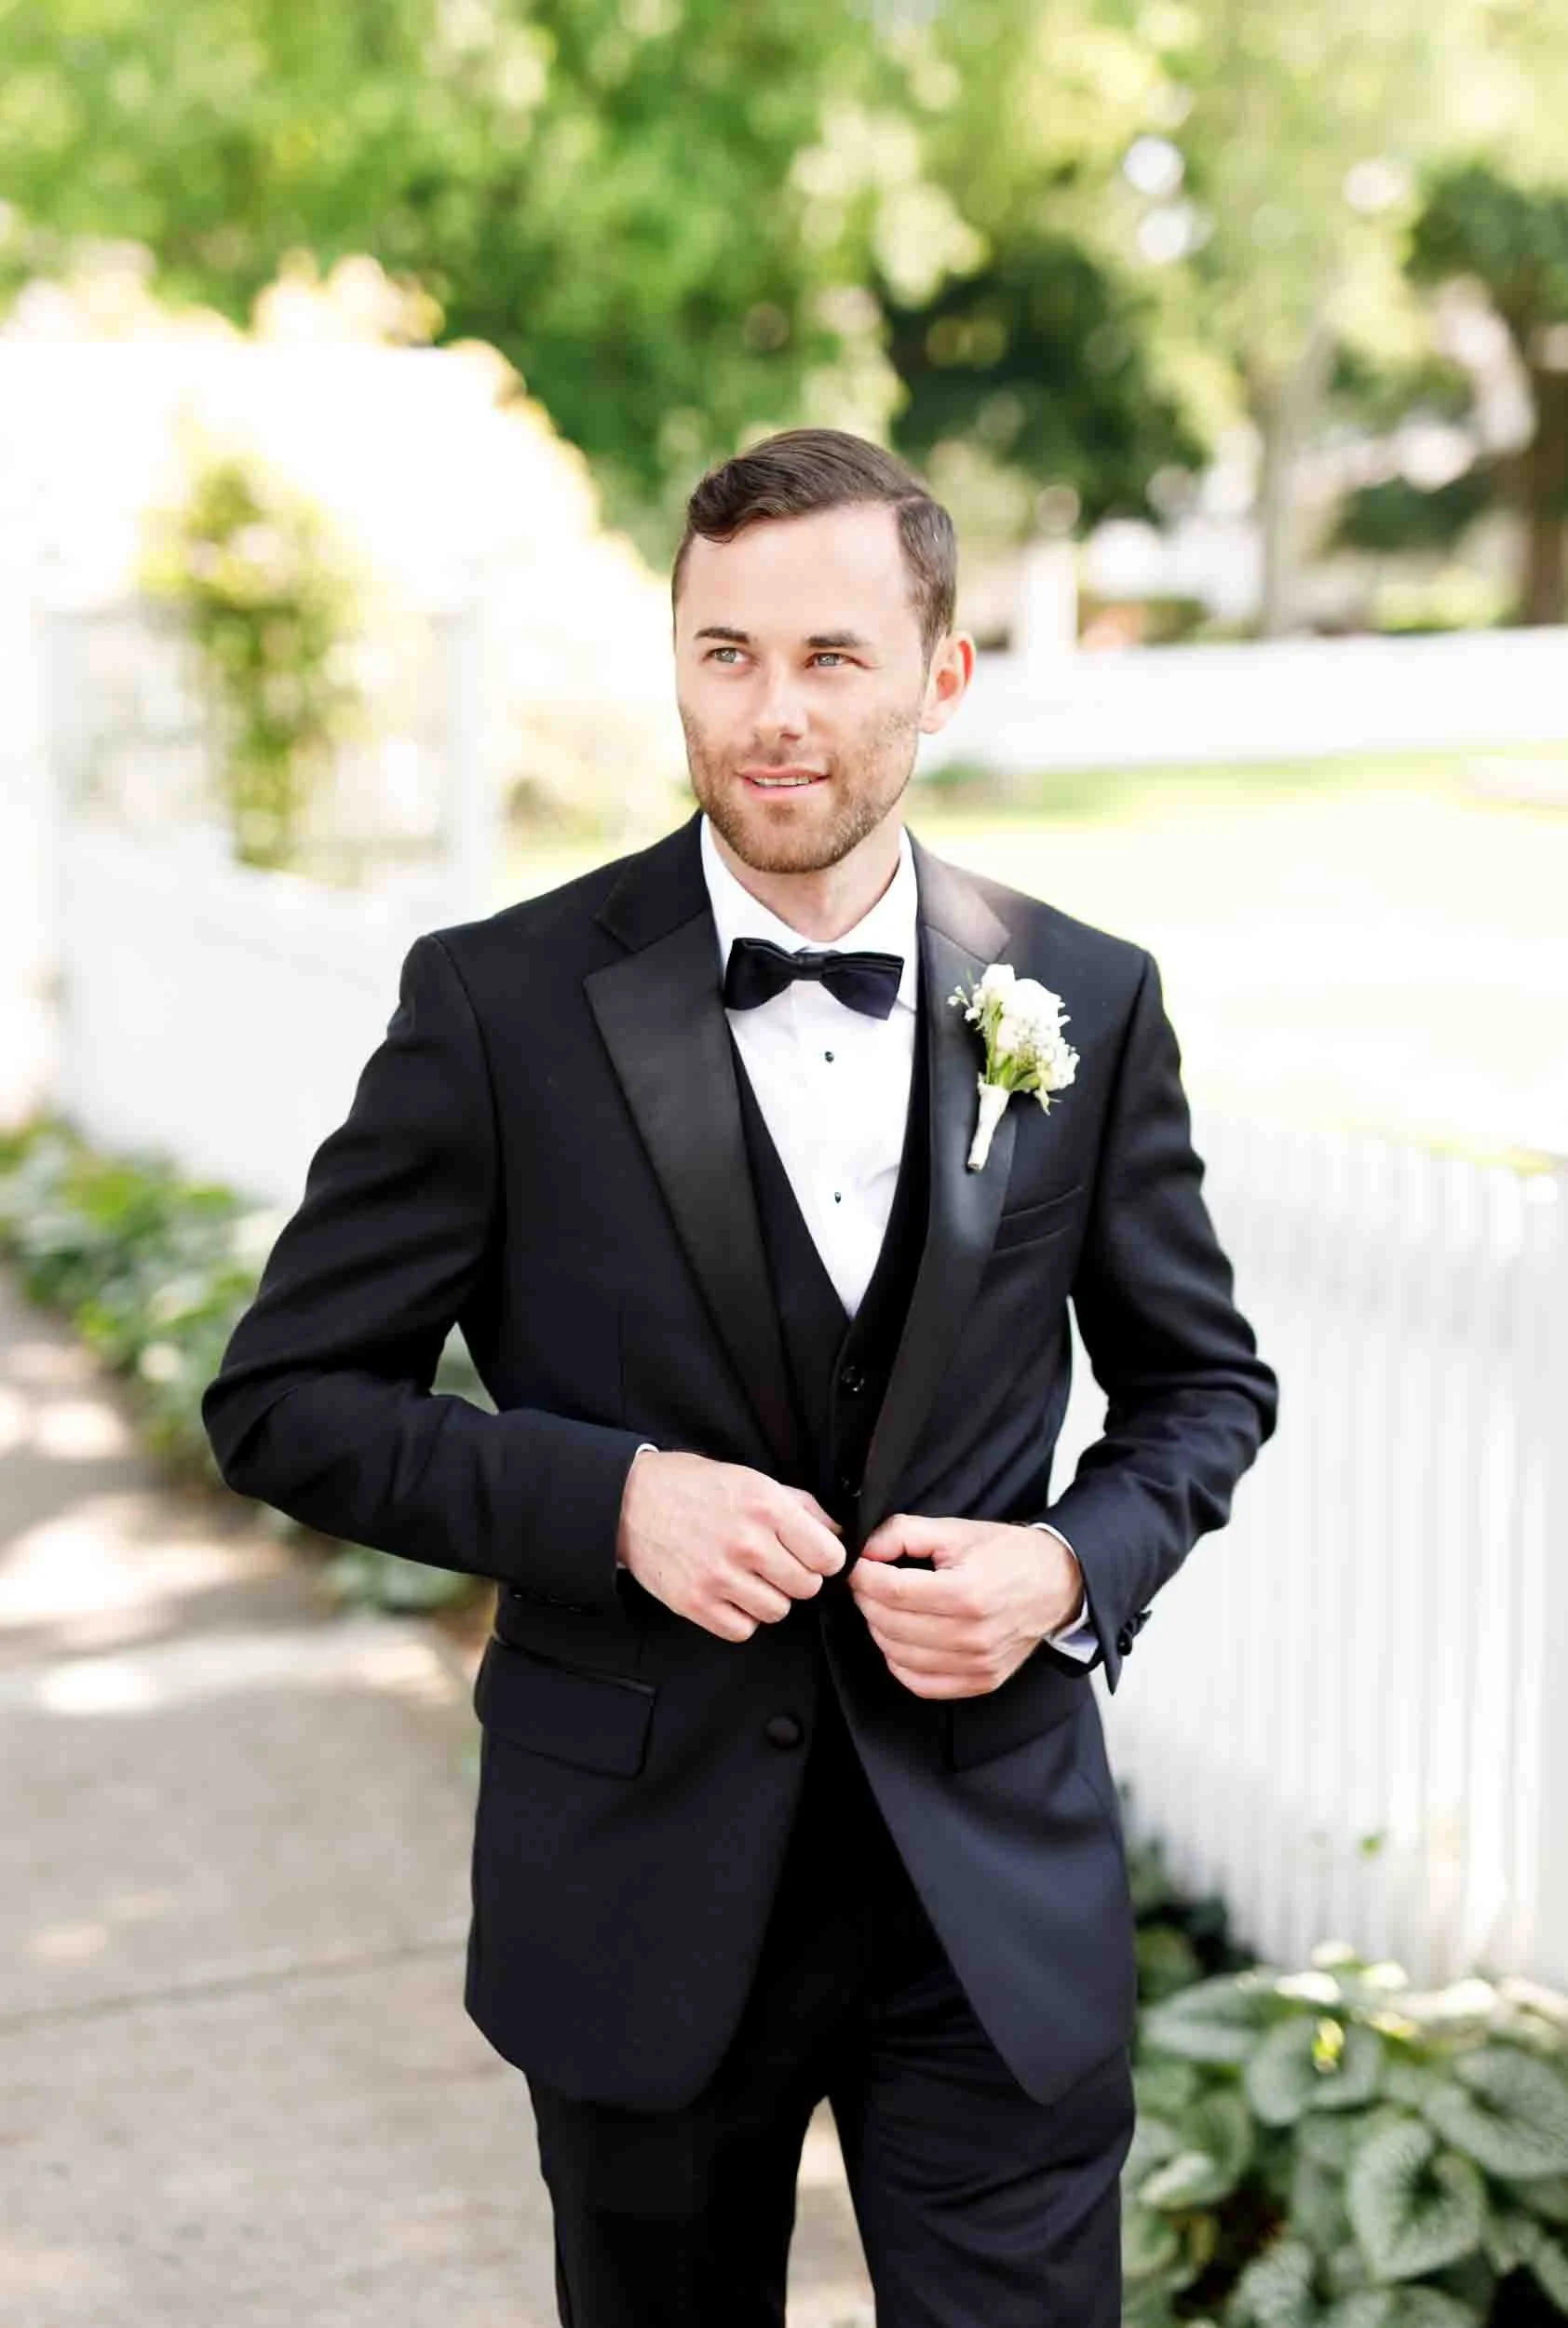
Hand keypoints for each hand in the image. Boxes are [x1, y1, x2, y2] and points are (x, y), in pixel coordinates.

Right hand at [616, 1451, 843, 1642]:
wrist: (630, 1501)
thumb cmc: (694, 1487)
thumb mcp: (752, 1479)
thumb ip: (800, 1506)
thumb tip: (837, 1535)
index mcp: (765, 1505)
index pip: (828, 1556)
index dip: (824, 1558)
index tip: (811, 1554)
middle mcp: (745, 1542)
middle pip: (807, 1587)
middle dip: (797, 1577)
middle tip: (775, 1564)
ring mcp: (719, 1576)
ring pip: (777, 1610)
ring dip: (770, 1598)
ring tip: (749, 1577)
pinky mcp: (694, 1603)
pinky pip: (743, 1630)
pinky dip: (741, 1617)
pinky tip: (729, 1593)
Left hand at [848, 1514, 1084, 1698]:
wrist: (1056, 1584)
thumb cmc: (1005, 1555)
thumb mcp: (955, 1530)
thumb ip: (903, 1533)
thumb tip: (865, 1551)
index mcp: (968, 1593)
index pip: (892, 1592)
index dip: (864, 1577)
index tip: (860, 1566)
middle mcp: (973, 1635)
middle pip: (891, 1624)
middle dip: (868, 1600)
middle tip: (870, 1583)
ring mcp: (978, 1664)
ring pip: (899, 1655)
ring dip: (880, 1629)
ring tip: (886, 1607)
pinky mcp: (981, 1681)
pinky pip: (920, 1683)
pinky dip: (900, 1661)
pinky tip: (902, 1638)